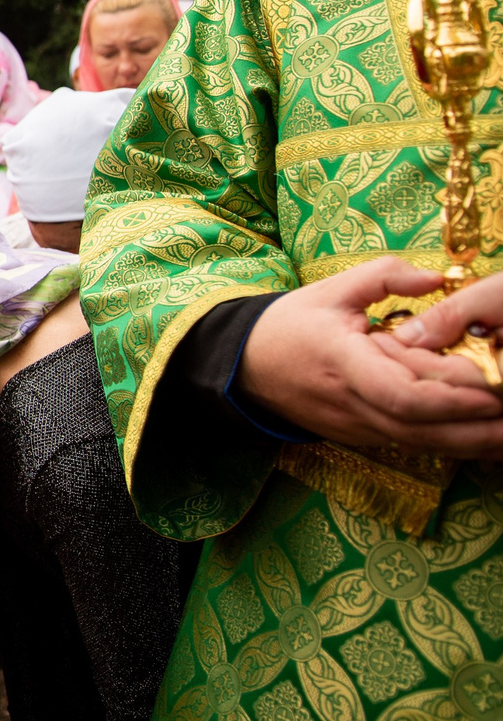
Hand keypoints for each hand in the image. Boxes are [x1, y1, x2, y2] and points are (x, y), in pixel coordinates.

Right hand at [238, 259, 502, 455]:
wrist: (243, 367)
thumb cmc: (290, 324)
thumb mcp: (331, 288)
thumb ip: (386, 275)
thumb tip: (438, 277)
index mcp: (342, 361)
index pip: (402, 392)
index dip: (450, 394)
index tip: (492, 384)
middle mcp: (351, 403)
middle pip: (424, 427)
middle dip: (478, 423)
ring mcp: (356, 427)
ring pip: (424, 444)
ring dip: (474, 441)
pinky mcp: (362, 438)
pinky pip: (415, 445)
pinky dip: (454, 444)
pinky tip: (486, 439)